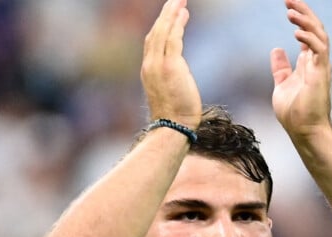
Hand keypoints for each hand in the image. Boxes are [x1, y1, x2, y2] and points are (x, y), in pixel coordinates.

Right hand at [141, 0, 201, 128]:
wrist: (172, 128)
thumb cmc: (174, 120)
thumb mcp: (169, 98)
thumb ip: (172, 83)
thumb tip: (180, 82)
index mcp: (148, 73)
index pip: (152, 45)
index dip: (160, 29)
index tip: (169, 19)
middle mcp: (149, 66)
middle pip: (155, 34)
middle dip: (165, 16)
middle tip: (175, 1)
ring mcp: (158, 65)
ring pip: (163, 32)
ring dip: (171, 14)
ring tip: (180, 1)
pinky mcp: (170, 66)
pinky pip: (173, 38)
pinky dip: (178, 23)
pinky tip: (184, 13)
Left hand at [270, 0, 331, 139]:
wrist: (303, 131)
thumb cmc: (294, 114)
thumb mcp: (281, 86)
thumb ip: (280, 68)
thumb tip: (276, 49)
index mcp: (308, 63)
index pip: (307, 33)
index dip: (299, 18)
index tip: (287, 5)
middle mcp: (316, 61)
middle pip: (314, 29)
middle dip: (303, 12)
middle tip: (288, 0)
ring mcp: (320, 66)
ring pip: (319, 34)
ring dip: (305, 21)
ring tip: (290, 11)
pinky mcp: (321, 73)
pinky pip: (319, 49)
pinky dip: (309, 38)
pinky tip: (296, 32)